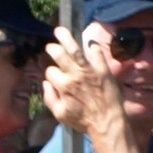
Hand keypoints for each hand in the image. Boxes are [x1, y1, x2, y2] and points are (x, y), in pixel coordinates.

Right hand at [42, 24, 127, 140]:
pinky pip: (96, 53)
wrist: (107, 122)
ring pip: (74, 49)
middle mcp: (74, 75)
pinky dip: (92, 46)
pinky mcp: (103, 69)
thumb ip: (49, 98)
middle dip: (52, 49)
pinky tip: (90, 43)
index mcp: (63, 86)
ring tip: (60, 30)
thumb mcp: (60, 115)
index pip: (50, 71)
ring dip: (66, 38)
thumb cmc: (83, 120)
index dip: (51, 74)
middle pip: (59, 54)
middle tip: (51, 47)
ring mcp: (89, 70)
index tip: (55, 76)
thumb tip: (46, 84)